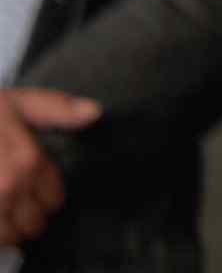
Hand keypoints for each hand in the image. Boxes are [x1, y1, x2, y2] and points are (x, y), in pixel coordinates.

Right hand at [0, 89, 98, 245]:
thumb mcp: (16, 102)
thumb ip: (55, 109)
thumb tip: (94, 113)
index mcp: (28, 161)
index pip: (54, 200)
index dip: (45, 197)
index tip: (33, 191)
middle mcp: (8, 187)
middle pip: (33, 224)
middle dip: (26, 216)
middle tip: (13, 203)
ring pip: (8, 238)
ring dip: (5, 230)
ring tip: (0, 210)